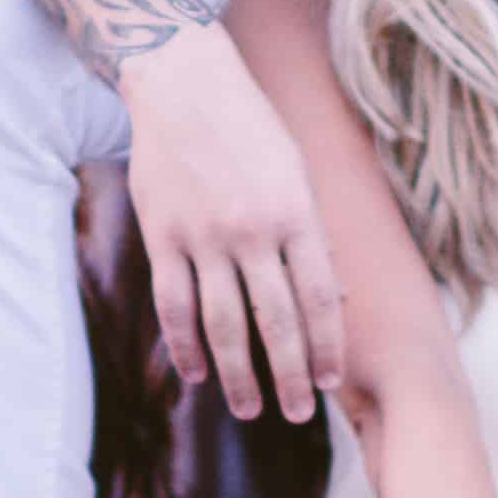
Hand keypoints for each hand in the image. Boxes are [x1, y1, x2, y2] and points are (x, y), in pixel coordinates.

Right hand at [122, 19, 345, 423]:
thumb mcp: (297, 172)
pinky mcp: (161, 236)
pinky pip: (173, 305)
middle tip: (298, 413)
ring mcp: (203, 236)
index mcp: (296, 212)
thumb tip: (337, 301)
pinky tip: (196, 373)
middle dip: (291, 376)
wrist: (183, 85)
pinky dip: (185, 345)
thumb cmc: (251, 129)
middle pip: (276, 322)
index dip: (328, 347)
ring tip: (249, 408)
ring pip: (222, 324)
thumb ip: (314, 236)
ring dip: (237, 375)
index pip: (320, 298)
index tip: (332, 383)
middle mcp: (252, 229)